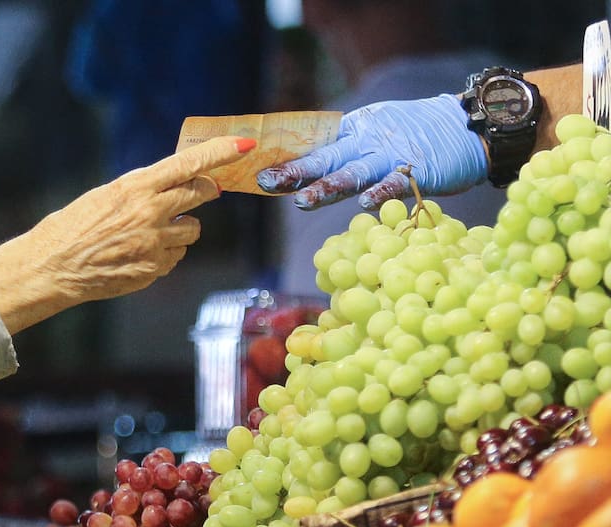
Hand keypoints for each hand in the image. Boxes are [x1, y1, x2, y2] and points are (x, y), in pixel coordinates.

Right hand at [0, 135, 255, 333]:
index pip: (188, 164)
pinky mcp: (153, 269)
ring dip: (181, 228)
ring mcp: (154, 244)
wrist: (52, 267)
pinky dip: (165, 254)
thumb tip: (180, 182)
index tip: (245, 143)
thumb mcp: (106, 194)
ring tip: (150, 232)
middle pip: (200, 193)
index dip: (221, 152)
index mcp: (135, 187)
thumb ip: (144, 188)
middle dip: (204, 190)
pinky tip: (139, 254)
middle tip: (201, 190)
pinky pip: (176, 257)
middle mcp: (149, 212)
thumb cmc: (74, 227)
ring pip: (192, 230)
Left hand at [256, 94, 487, 209]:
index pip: (315, 146)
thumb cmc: (414, 134)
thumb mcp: (374, 132)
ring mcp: (391, 155)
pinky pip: (396, 183)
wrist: (465, 124)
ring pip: (355, 172)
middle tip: (268, 183)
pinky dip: (381, 192)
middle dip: (296, 172)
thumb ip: (345, 150)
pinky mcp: (417, 170)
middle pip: (327, 158)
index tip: (260, 173)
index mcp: (354, 131)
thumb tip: (307, 171)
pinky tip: (364, 204)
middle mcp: (367, 141)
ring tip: (303, 201)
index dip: (288, 159)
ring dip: (328, 186)